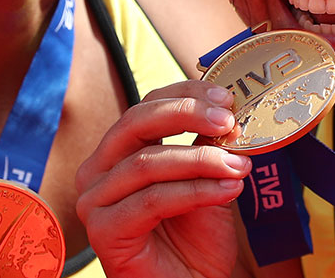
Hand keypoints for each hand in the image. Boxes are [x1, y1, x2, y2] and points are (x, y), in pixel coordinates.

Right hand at [76, 81, 252, 277]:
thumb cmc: (193, 239)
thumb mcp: (206, 179)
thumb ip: (208, 145)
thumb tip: (228, 109)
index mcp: (118, 151)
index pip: (146, 105)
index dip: (185, 95)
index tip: (226, 97)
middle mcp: (98, 170)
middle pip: (136, 123)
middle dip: (186, 115)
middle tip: (227, 121)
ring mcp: (95, 201)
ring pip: (147, 163)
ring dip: (200, 160)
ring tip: (239, 165)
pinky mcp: (103, 231)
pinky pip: (151, 200)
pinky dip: (194, 191)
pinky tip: (226, 189)